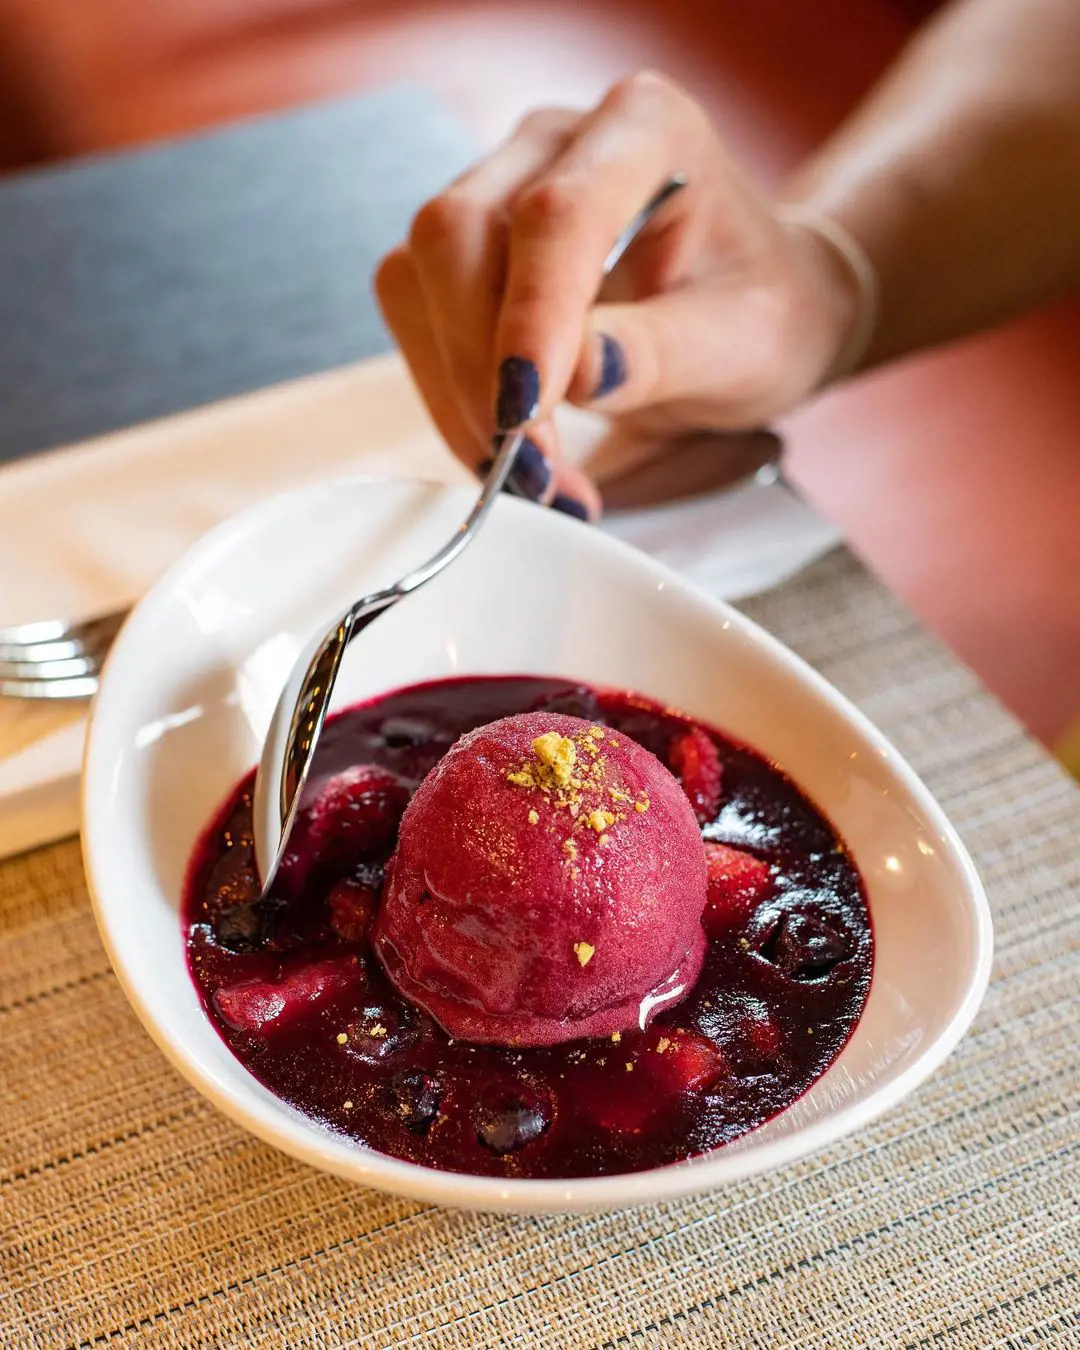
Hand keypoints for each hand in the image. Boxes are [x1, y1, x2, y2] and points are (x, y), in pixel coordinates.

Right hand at [375, 72, 861, 518]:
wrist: (750, 308)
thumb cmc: (762, 311)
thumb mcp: (745, 344)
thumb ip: (661, 353)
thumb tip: (571, 375)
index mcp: (646, 129)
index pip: (557, 213)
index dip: (530, 315)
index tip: (527, 411)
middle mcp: (558, 143)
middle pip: (459, 233)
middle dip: (481, 367)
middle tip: (533, 471)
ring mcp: (501, 187)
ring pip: (421, 276)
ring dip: (457, 390)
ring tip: (529, 475)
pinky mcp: (466, 249)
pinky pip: (418, 315)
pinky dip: (449, 394)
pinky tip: (503, 445)